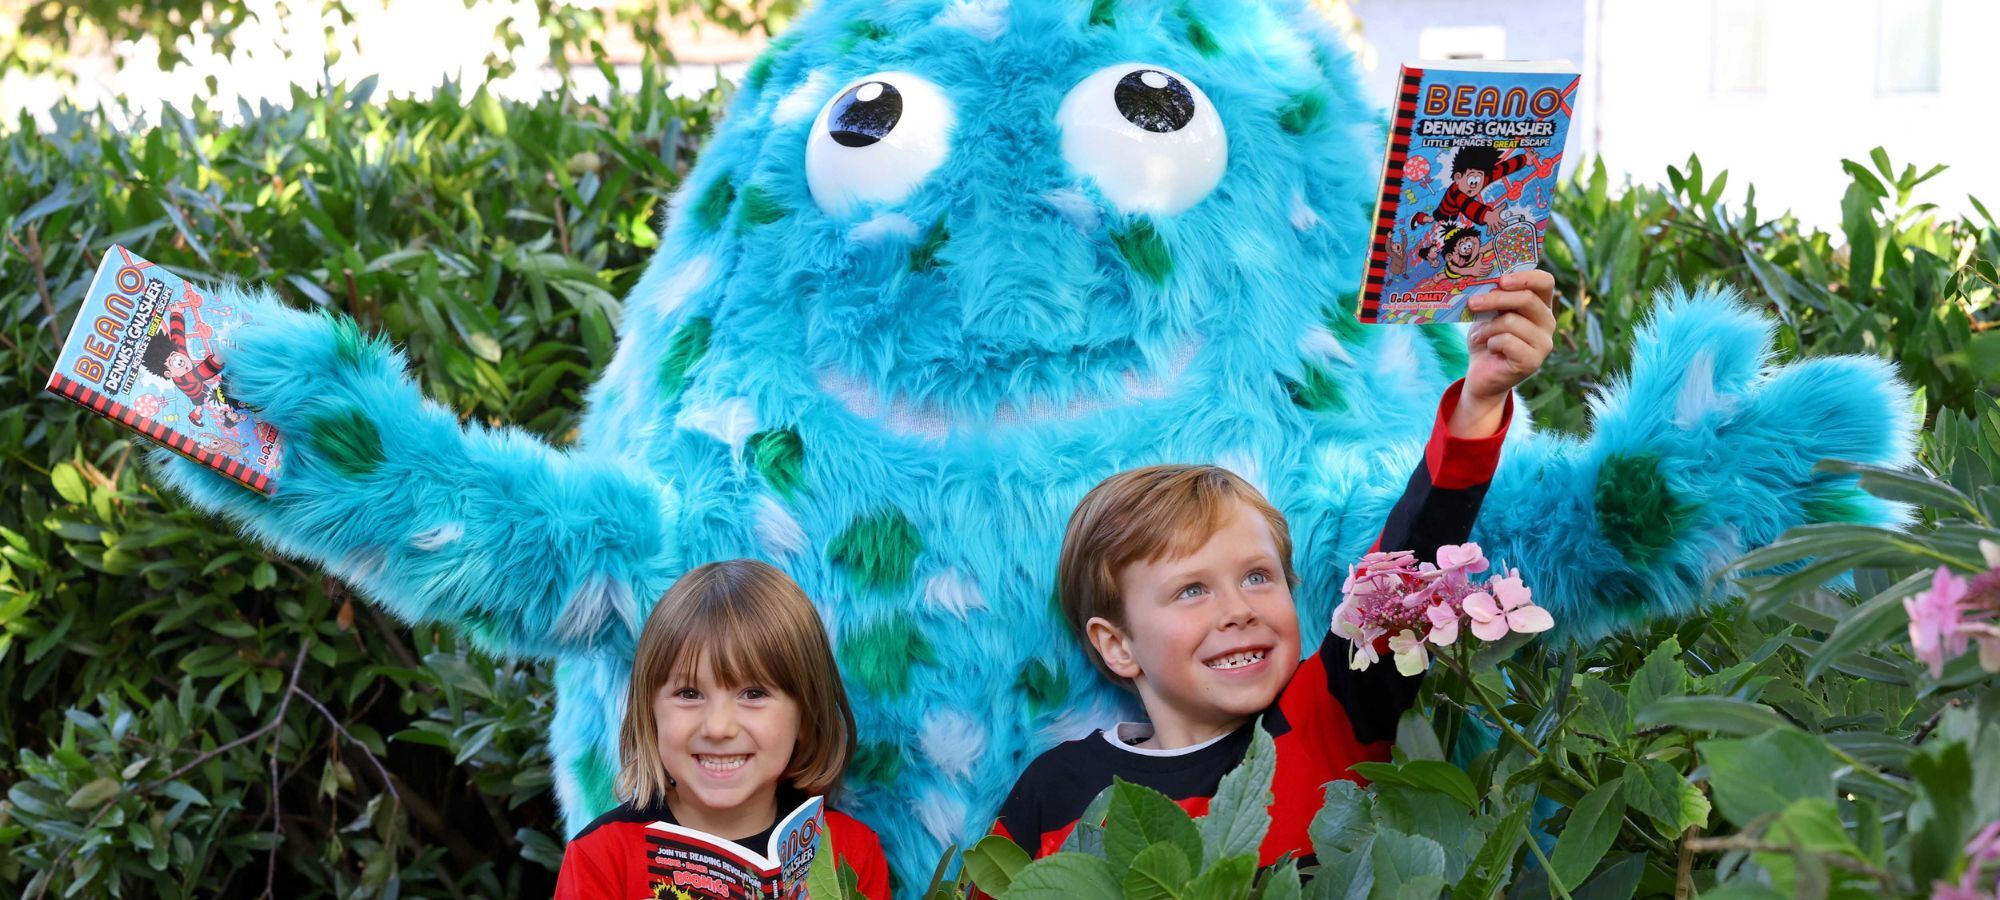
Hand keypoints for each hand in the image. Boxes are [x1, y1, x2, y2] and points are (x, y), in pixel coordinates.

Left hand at [1450, 271, 1555, 436]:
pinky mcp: (1533, 361)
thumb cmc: (1486, 339)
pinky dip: (1491, 342)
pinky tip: (1490, 348)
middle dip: (1495, 299)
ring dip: (1487, 328)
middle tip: (1472, 302)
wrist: (1482, 374)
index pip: (1545, 282)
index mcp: (1540, 305)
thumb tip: (1483, 279)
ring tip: (1479, 336)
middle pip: (1526, 299)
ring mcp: (1544, 343)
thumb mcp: (1488, 313)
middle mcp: (1548, 322)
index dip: (1525, 277)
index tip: (1501, 279)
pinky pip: (1507, 341)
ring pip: (1512, 321)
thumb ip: (1493, 297)